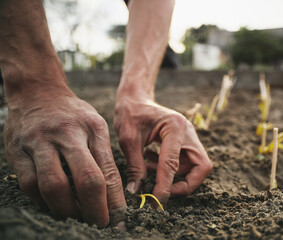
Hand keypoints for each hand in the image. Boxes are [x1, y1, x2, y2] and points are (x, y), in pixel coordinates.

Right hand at [4, 87, 125, 227]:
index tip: (118, 220)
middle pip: (86, 180)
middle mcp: (67, 134)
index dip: (115, 201)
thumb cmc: (73, 115)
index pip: (108, 172)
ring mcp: (40, 141)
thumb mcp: (96, 126)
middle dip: (95, 210)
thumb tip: (111, 196)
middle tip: (99, 224)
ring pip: (54, 186)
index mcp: (93, 128)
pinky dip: (42, 201)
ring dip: (67, 209)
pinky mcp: (17, 150)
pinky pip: (29, 184)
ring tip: (75, 216)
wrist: (38, 92)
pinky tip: (53, 204)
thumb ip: (104, 157)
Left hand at [114, 92, 212, 204]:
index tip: (156, 202)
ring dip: (175, 175)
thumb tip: (137, 192)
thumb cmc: (130, 114)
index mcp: (175, 127)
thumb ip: (135, 166)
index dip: (166, 186)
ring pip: (195, 166)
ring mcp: (189, 136)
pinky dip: (171, 168)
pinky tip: (151, 161)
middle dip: (186, 184)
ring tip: (149, 168)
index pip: (174, 164)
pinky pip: (186, 162)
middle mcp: (188, 131)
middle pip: (201, 166)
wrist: (135, 99)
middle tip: (164, 192)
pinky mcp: (185, 141)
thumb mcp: (128, 140)